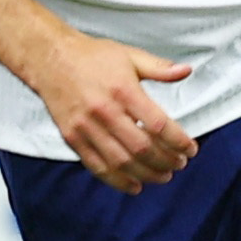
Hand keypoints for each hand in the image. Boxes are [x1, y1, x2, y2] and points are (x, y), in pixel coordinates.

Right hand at [38, 37, 198, 189]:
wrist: (50, 59)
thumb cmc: (92, 57)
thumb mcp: (129, 55)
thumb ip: (159, 68)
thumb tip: (186, 71)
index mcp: (123, 90)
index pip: (158, 125)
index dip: (178, 141)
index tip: (190, 149)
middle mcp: (105, 111)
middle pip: (142, 148)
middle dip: (166, 161)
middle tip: (179, 164)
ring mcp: (86, 127)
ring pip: (121, 162)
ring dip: (147, 175)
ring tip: (164, 176)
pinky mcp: (72, 138)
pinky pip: (97, 166)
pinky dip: (118, 181)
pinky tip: (135, 185)